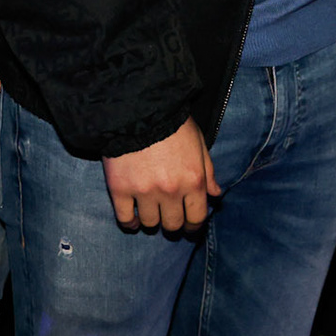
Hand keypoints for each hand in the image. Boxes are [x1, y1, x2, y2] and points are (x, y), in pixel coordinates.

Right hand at [102, 118, 220, 232]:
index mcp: (193, 180)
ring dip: (151, 220)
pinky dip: (129, 223)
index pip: (197, 218)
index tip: (189, 225)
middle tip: (169, 216)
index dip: (193, 225)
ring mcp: (144, 192)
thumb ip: (208, 171)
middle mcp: (170, 191)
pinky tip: (132, 220)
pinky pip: (125, 219)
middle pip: (172, 225)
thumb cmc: (173, 123)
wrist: (138, 109)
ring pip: (149, 223)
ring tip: (150, 211)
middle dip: (173, 223)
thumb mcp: (198, 143)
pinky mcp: (120, 190)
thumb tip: (215, 194)